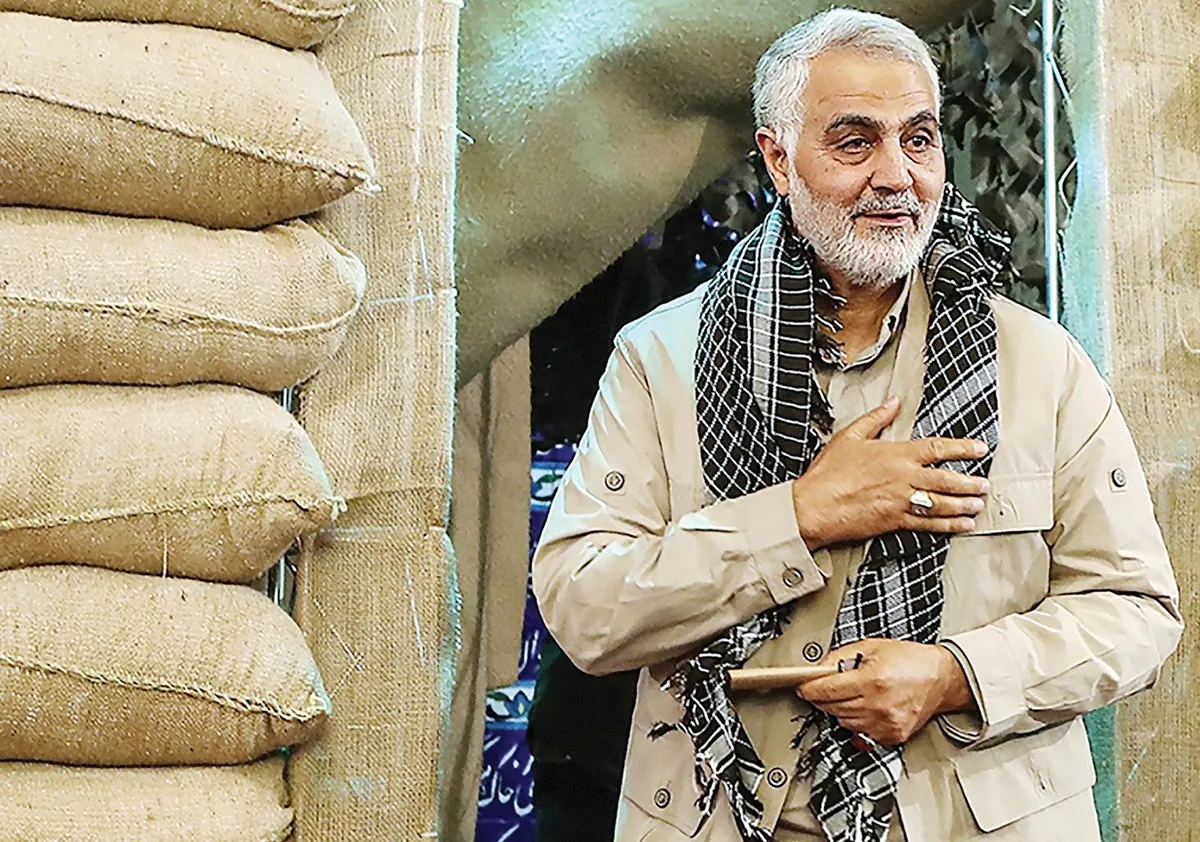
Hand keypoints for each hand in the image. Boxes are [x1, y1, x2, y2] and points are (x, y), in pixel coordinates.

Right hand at [791, 396, 989, 550]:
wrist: (815, 506)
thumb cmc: (828, 473)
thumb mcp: (849, 436)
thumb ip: (875, 418)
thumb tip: (893, 402)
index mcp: (896, 455)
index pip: (938, 448)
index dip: (962, 448)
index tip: (979, 448)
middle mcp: (904, 478)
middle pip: (947, 479)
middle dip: (970, 482)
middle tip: (984, 484)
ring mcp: (902, 501)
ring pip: (942, 503)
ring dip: (964, 504)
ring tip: (978, 504)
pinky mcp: (895, 521)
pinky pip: (929, 524)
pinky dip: (949, 525)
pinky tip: (962, 524)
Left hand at [795, 639, 973, 745]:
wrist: (941, 678)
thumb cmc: (910, 660)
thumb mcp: (871, 647)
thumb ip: (840, 656)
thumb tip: (818, 668)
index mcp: (872, 680)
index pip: (826, 690)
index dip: (809, 688)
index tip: (802, 687)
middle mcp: (878, 705)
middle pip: (832, 708)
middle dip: (824, 697)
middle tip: (828, 686)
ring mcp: (886, 724)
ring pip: (843, 722)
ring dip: (840, 709)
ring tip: (855, 694)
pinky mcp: (892, 736)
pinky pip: (860, 732)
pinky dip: (857, 721)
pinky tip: (866, 706)